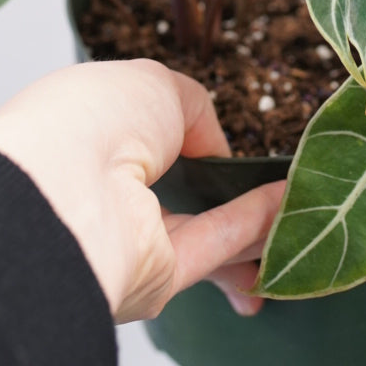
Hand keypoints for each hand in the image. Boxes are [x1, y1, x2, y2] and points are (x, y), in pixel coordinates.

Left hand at [0, 59, 283, 323]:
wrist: (62, 193)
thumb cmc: (92, 121)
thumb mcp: (154, 84)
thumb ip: (193, 110)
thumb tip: (213, 148)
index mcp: (85, 133)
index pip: (136, 136)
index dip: (180, 135)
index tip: (220, 137)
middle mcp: (100, 188)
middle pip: (173, 192)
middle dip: (219, 188)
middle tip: (273, 176)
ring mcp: (126, 238)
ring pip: (199, 227)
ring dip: (252, 213)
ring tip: (303, 194)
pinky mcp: (152, 280)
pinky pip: (211, 249)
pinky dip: (252, 228)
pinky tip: (290, 210)